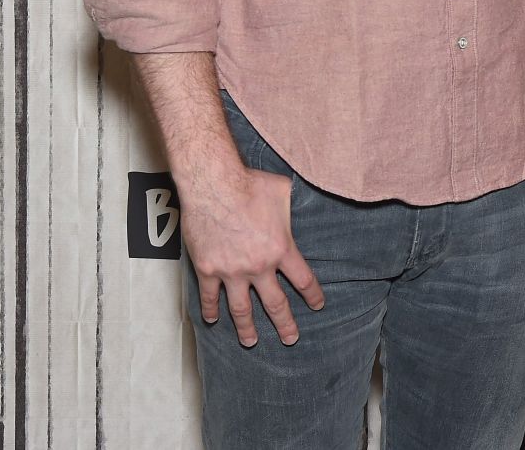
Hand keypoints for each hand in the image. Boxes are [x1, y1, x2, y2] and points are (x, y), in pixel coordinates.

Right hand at [182, 166, 324, 345]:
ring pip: (242, 309)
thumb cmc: (249, 183)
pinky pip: (210, 296)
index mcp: (281, 249)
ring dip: (247, 328)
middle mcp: (259, 266)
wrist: (213, 184)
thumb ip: (293, 203)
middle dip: (284, 324)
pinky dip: (210, 310)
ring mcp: (232, 271)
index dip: (312, 295)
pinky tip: (213, 320)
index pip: (303, 280)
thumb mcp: (283, 190)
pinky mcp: (208, 269)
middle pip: (275, 304)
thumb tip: (304, 197)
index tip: (317, 306)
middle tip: (290, 338)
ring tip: (251, 342)